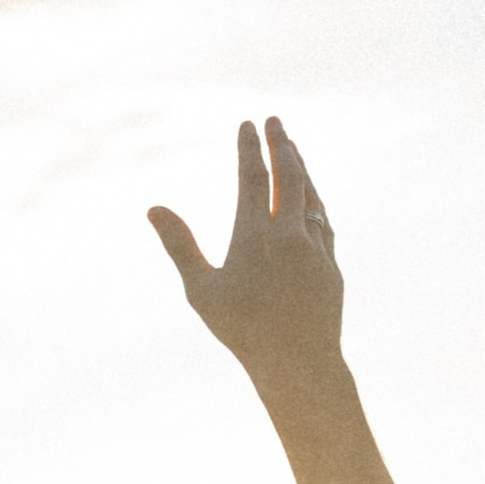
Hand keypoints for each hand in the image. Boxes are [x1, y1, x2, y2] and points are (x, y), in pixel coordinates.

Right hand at [149, 120, 342, 397]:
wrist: (299, 363)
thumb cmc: (242, 330)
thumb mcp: (201, 290)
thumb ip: (179, 244)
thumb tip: (153, 208)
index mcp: (255, 237)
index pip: (253, 178)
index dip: (249, 149)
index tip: (246, 123)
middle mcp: (290, 235)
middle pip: (289, 176)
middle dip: (281, 144)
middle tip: (274, 120)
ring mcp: (316, 248)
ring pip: (311, 195)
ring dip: (301, 167)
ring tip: (292, 148)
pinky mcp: (331, 264)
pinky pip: (323, 220)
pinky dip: (314, 199)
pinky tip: (310, 196)